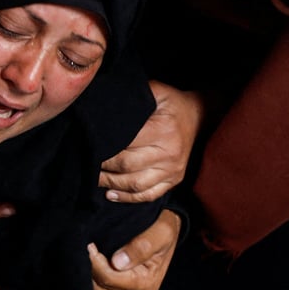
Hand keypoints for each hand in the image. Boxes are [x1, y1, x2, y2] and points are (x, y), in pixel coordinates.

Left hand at [81, 209, 181, 289]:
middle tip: (79, 253)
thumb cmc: (163, 230)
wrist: (167, 232)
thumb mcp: (160, 233)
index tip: (88, 246)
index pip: (109, 278)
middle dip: (86, 274)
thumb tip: (117, 262)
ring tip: (71, 277)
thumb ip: (141, 247)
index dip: (94, 263)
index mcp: (145, 282)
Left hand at [99, 81, 200, 202]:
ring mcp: (173, 170)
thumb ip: (133, 97)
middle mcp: (169, 153)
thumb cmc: (173, 104)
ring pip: (136, 185)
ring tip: (95, 178)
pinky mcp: (174, 180)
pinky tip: (111, 194)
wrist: (201, 117)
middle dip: (103, 167)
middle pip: (128, 167)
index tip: (89, 145)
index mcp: (163, 130)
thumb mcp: (157, 91)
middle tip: (87, 162)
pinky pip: (149, 195)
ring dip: (111, 184)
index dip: (104, 147)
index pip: (126, 144)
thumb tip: (105, 104)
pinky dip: (128, 198)